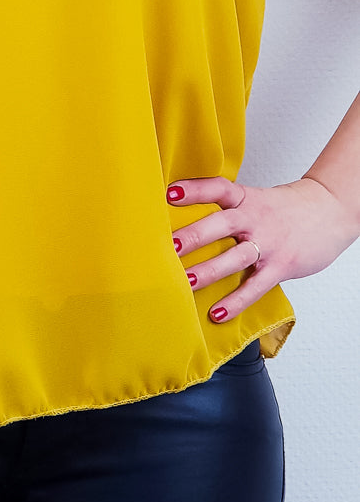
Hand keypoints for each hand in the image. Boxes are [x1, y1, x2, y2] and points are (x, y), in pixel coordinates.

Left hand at [165, 172, 358, 323]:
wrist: (330, 211)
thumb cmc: (284, 209)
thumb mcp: (254, 199)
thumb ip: (226, 209)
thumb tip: (183, 222)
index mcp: (245, 198)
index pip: (218, 188)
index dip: (194, 189)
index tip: (170, 192)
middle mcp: (255, 218)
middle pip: (221, 224)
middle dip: (195, 235)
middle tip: (171, 246)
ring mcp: (269, 243)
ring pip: (236, 257)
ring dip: (210, 270)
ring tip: (185, 281)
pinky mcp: (281, 266)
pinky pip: (256, 286)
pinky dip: (236, 301)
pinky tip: (217, 313)